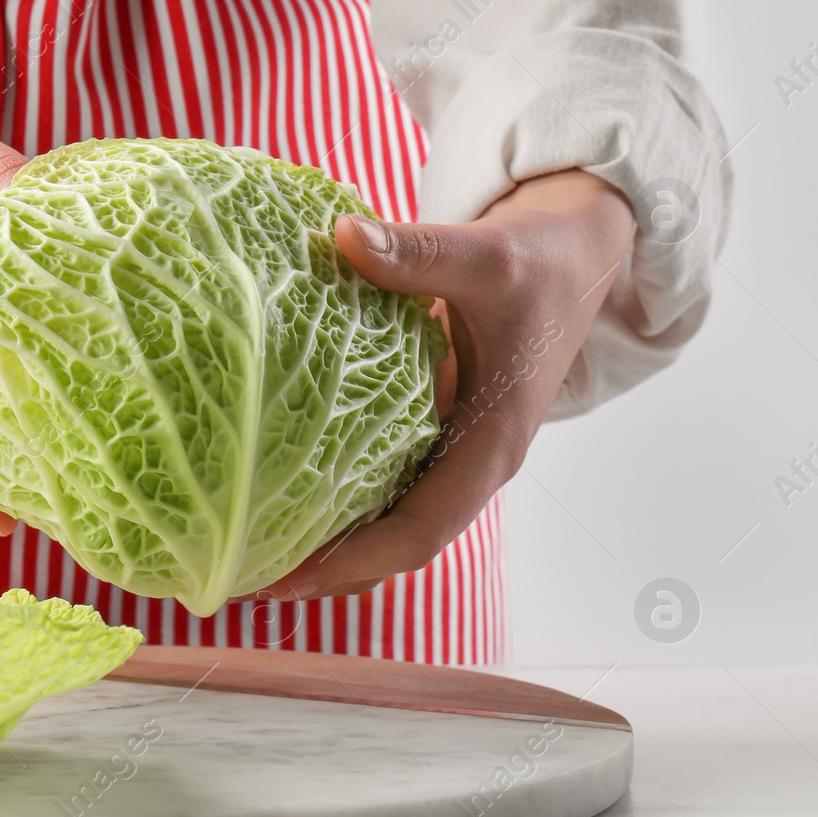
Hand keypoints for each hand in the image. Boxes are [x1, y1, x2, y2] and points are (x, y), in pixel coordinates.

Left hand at [249, 169, 635, 602]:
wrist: (574, 253)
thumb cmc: (539, 263)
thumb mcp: (485, 255)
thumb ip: (418, 252)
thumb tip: (343, 236)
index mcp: (491, 446)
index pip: (419, 532)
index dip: (354, 562)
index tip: (288, 577)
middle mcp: (468, 462)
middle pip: (392, 547)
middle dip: (324, 571)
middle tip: (243, 580)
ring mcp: (448, 450)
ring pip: (384, 521)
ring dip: (323, 544)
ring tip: (245, 552)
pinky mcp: (430, 427)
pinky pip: (377, 479)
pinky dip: (329, 494)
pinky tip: (266, 485)